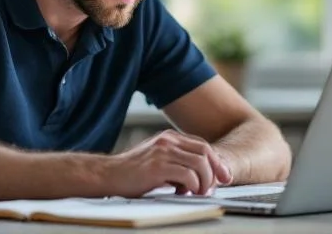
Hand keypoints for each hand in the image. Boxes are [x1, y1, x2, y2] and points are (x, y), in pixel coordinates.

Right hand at [104, 129, 231, 197]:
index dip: (216, 162)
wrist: (108, 175)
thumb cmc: (132, 172)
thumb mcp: (157, 160)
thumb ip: (177, 161)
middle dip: (216, 171)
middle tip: (212, 188)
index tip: (223, 177)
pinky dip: (192, 187)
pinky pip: (188, 175)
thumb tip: (201, 176)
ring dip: (204, 181)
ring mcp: (163, 152)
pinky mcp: (158, 166)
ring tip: (197, 193)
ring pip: (200, 164)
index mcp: (169, 137)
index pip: (202, 145)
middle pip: (205, 152)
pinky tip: (182, 193)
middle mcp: (167, 140)